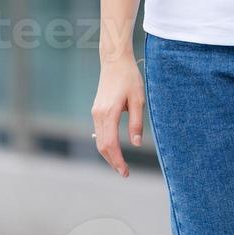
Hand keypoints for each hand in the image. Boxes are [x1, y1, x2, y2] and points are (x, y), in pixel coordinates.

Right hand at [92, 54, 144, 176]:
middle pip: (102, 146)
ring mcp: (95, 113)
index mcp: (108, 114)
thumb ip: (136, 123)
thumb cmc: (129, 78)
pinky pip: (98, 132)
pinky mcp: (96, 110)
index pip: (111, 145)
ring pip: (98, 141)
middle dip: (112, 162)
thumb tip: (136, 144)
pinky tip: (114, 149)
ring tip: (120, 164)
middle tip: (125, 173)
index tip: (126, 172)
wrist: (114, 61)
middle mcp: (98, 115)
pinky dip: (105, 144)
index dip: (118, 161)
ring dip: (108, 154)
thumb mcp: (138, 100)